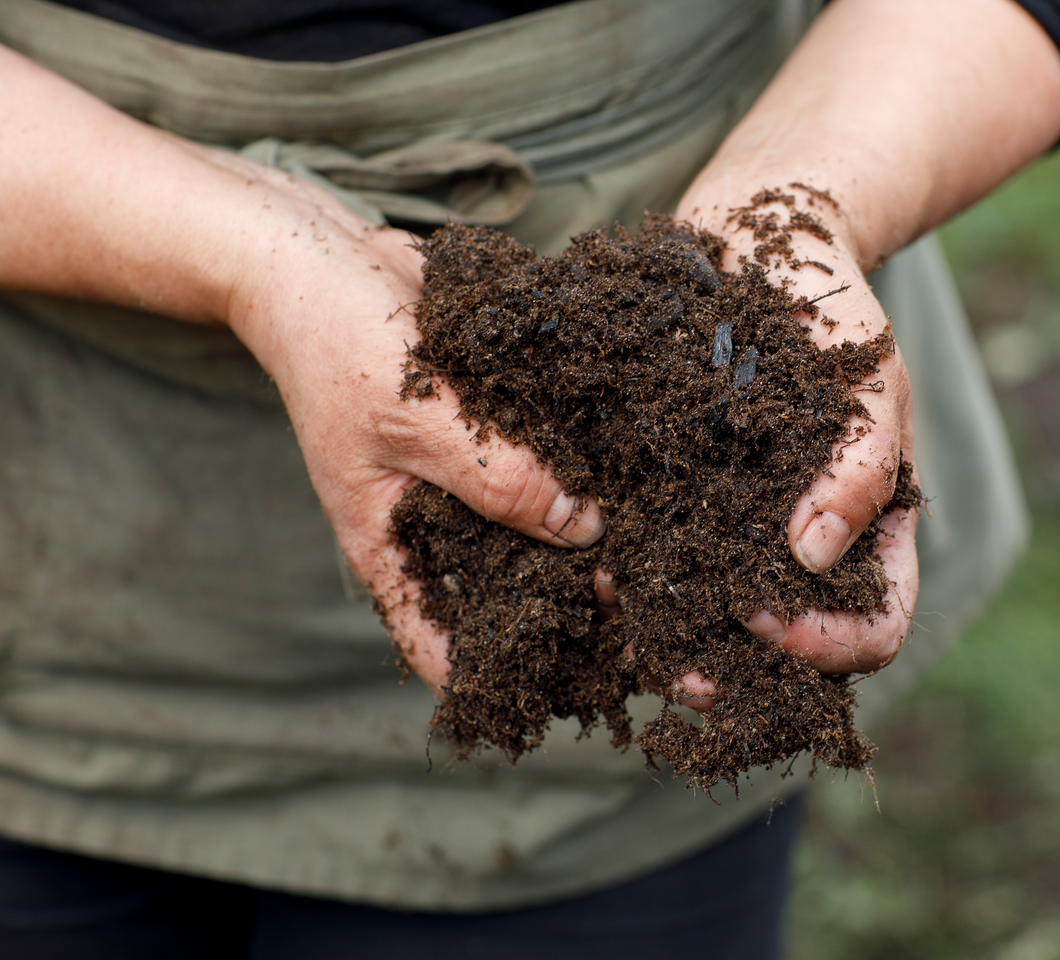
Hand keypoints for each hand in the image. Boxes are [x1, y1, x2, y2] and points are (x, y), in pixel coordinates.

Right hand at [0, 50, 604, 698]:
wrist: (325, 255)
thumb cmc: (338, 342)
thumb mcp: (414, 417)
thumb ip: (496, 476)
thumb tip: (586, 529)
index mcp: (391, 547)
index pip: (440, 644)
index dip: (495, 678)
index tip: (563, 698)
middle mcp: (436, 522)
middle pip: (509, 591)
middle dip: (572, 608)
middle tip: (654, 622)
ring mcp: (469, 476)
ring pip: (540, 531)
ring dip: (594, 543)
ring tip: (669, 558)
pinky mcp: (501, 429)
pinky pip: (550, 465)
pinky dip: (589, 475)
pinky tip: (652, 479)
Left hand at [671, 182, 921, 699]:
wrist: (751, 245)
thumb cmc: (829, 311)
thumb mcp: (869, 380)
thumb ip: (863, 467)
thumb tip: (813, 557)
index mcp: (870, 535)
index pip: (873, 630)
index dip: (826, 646)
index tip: (765, 618)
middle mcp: (801, 550)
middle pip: (784, 648)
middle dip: (735, 671)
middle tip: (678, 673)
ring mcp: (737, 531)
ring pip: (713, 620)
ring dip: (673, 639)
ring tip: (625, 622)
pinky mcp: (675, 502)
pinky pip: (658, 560)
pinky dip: (633, 578)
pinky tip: (599, 568)